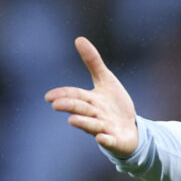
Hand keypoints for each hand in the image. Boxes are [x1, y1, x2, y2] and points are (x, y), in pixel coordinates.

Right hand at [45, 37, 138, 157]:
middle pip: (81, 109)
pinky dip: (105, 140)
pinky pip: (110, 141)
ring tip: (72, 121)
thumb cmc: (115, 105)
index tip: (48, 97)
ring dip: (83, 123)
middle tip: (56, 105)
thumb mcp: (105, 80)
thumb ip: (93, 62)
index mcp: (91, 101)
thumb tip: (79, 39)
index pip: (75, 96)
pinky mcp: (116, 140)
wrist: (131, 128)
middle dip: (70, 106)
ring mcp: (104, 129)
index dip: (63, 95)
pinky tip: (101, 137)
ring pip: (92, 126)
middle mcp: (95, 115)